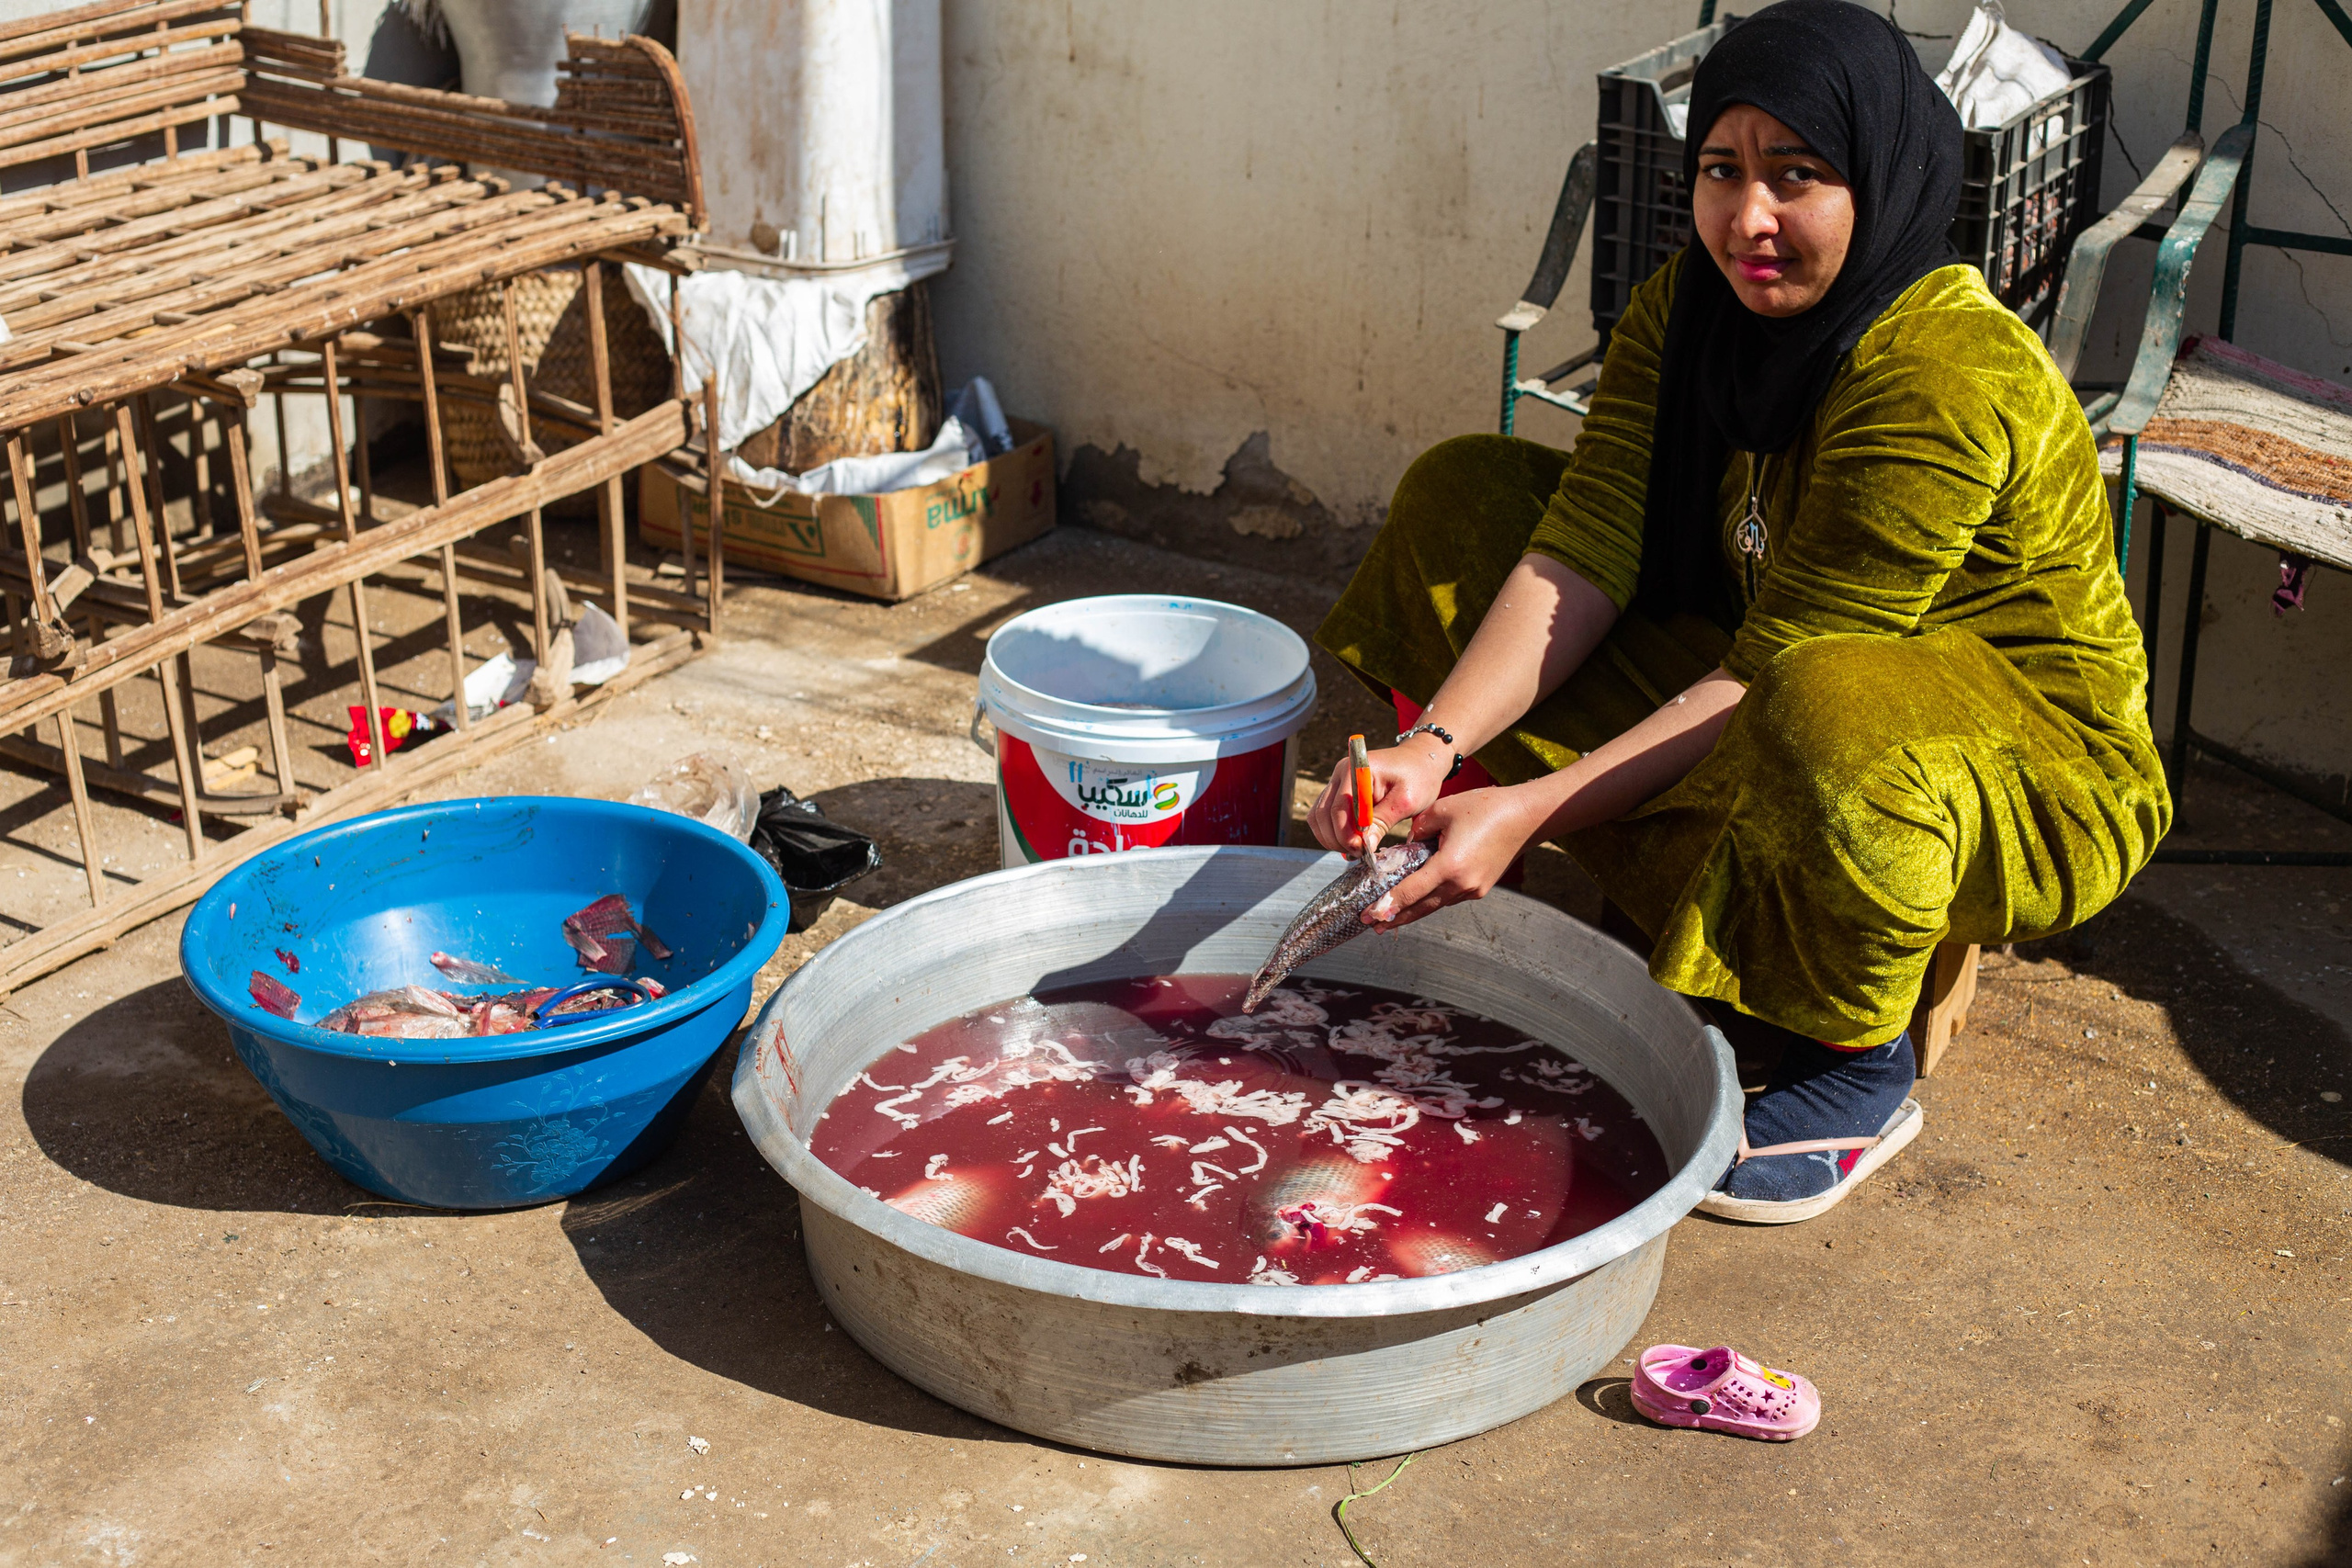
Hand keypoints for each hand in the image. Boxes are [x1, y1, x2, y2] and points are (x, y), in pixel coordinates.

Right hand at [1306, 740, 1451, 854]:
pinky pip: (1324, 816)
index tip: (1360, 850)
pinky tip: (1351, 842)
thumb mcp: (1406, 801)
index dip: (1345, 833)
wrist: (1422, 760)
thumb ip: (1382, 822)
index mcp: (1356, 769)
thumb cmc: (1419, 776)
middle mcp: (1340, 773)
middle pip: (1323, 813)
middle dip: (1337, 839)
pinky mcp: (1339, 792)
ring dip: (1332, 837)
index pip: (1339, 807)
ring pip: (1319, 817)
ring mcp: (1337, 782)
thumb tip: (1364, 847)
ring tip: (1355, 850)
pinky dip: (1333, 832)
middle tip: (1359, 854)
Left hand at [1362, 784, 1539, 929]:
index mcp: (1449, 866)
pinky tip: (1418, 899)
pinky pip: (1449, 897)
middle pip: (1421, 907)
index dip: (1388, 906)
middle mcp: (1462, 885)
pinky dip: (1431, 899)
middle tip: (1372, 925)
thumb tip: (1407, 846)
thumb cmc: (1485, 808)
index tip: (1370, 916)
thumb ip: (1417, 831)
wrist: (1525, 817)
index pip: (1411, 891)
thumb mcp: (1441, 810)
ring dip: (1413, 910)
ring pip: (1435, 904)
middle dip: (1395, 917)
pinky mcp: (1480, 887)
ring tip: (1390, 917)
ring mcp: (1473, 889)